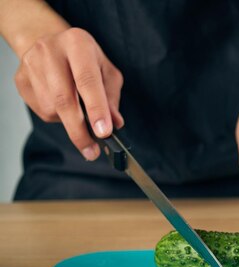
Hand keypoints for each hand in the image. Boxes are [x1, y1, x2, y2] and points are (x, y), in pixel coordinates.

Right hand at [14, 27, 123, 159]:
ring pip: (52, 109)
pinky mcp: (21, 80)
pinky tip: (62, 105)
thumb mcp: (106, 71)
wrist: (49, 43)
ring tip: (79, 114)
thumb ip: (112, 97)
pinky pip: (41, 110)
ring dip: (70, 123)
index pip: (88, 81)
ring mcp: (31, 65)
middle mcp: (51, 51)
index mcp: (77, 44)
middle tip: (92, 150)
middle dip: (80, 130)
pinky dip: (57, 117)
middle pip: (64, 99)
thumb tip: (115, 122)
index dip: (97, 109)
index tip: (104, 132)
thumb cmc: (84, 59)